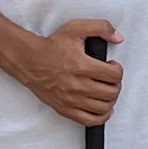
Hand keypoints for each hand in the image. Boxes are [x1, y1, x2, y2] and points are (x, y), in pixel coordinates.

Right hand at [10, 18, 124, 128]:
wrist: (29, 60)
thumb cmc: (51, 47)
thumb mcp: (76, 28)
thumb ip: (101, 28)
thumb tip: (118, 37)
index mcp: (82, 66)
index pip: (114, 75)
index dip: (118, 70)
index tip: (112, 67)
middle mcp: (78, 85)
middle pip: (111, 92)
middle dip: (116, 84)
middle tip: (110, 78)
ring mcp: (71, 100)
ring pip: (103, 108)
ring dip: (110, 99)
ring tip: (106, 90)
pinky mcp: (65, 109)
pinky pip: (89, 120)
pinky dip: (101, 116)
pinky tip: (102, 108)